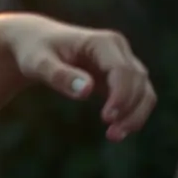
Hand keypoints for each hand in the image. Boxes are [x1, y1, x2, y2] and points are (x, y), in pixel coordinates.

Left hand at [1, 14, 155, 141]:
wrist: (35, 42)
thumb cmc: (34, 51)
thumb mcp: (37, 63)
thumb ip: (59, 75)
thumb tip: (86, 91)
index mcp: (102, 42)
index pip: (123, 70)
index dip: (121, 95)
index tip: (106, 118)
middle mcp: (118, 49)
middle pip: (139, 81)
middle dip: (130, 110)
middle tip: (112, 135)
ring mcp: (122, 62)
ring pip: (144, 90)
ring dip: (135, 115)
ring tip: (115, 136)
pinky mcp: (119, 77)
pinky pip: (136, 97)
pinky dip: (131, 114)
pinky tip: (116, 131)